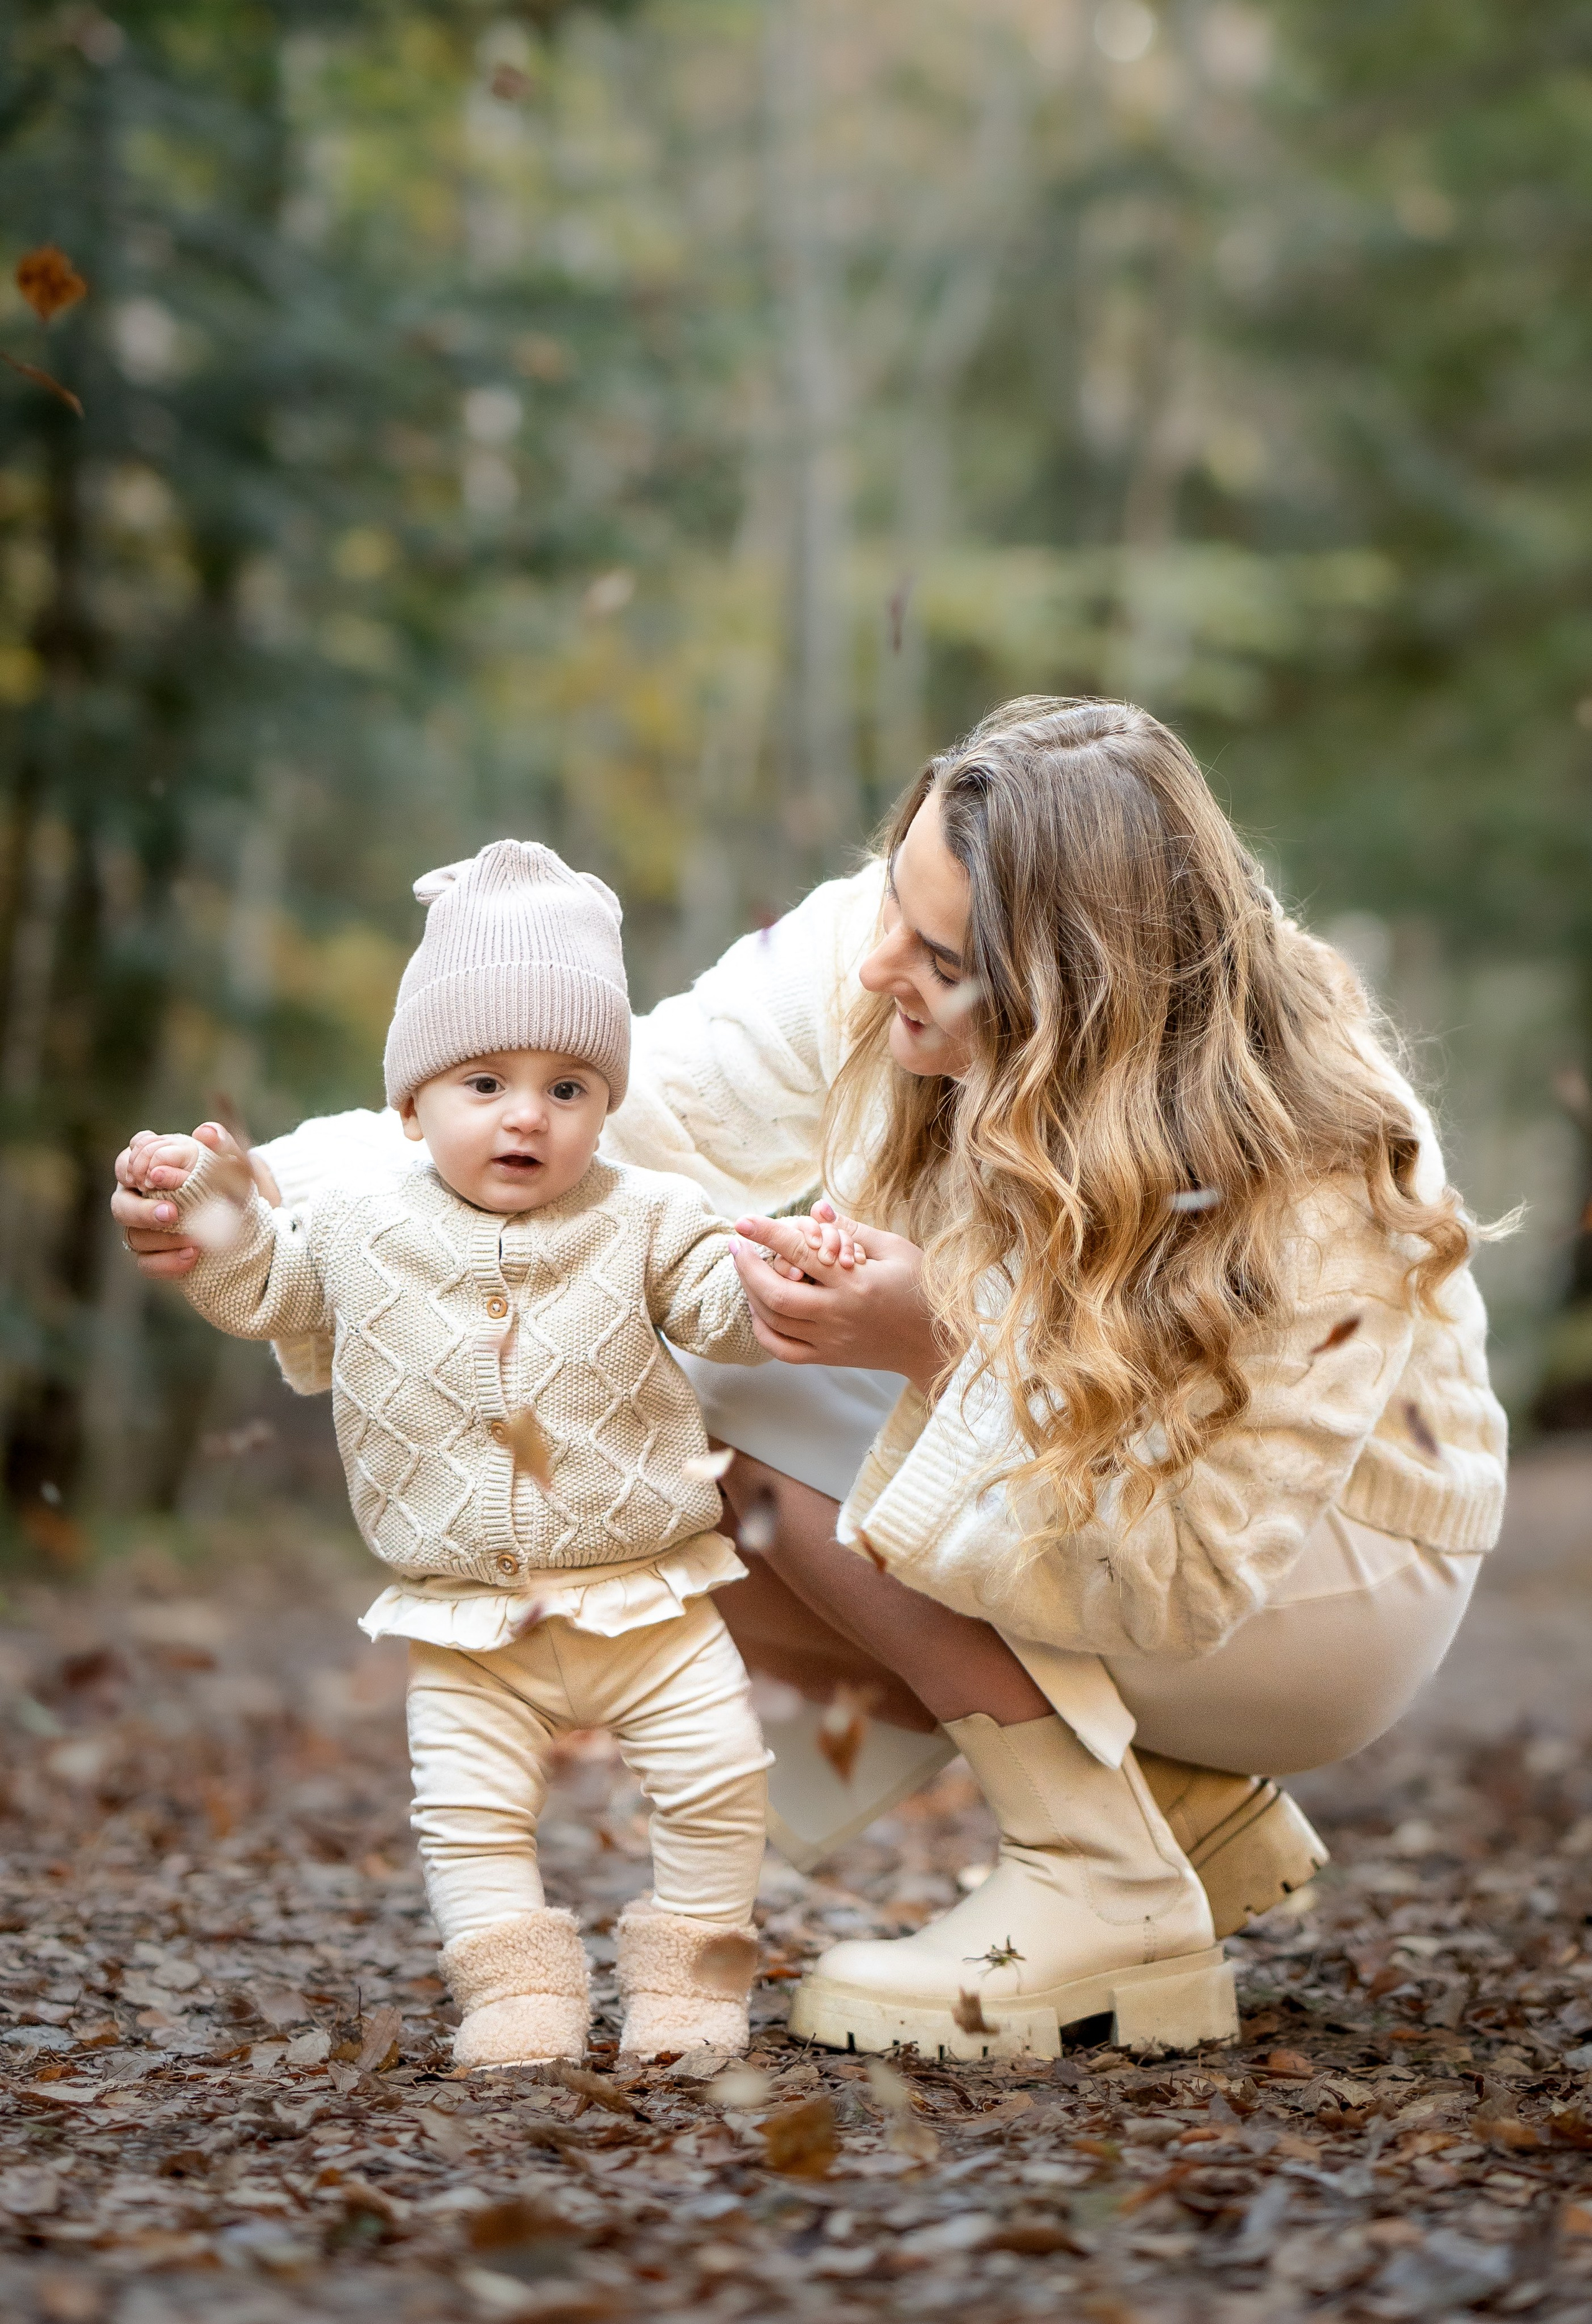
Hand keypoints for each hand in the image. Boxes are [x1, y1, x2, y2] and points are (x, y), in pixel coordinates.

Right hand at [112, 1122, 280, 1278]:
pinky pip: (147, 1263)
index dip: (131, 1168)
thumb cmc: (234, 1181)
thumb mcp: (234, 1161)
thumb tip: (207, 1132)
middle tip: (171, 1214)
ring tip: (195, 1239)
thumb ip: (222, 1144)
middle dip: (143, 1211)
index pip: (126, 1162)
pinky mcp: (155, 1255)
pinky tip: (193, 1257)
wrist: (251, 1218)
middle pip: (120, 1204)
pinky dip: (168, 1262)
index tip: (150, 1175)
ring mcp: (144, 1228)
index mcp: (150, 1167)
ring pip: (133, 1236)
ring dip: (162, 1239)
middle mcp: (140, 1197)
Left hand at [730, 1201, 950, 1392]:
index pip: (801, 1254)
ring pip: (774, 1321)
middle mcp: (839, 1315)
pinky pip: (782, 1350)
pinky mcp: (828, 1357)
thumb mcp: (895, 1250)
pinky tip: (756, 1308)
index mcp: (856, 1283)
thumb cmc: (921, 1289)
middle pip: (776, 1293)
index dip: (769, 1234)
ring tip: (745, 1270)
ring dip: (751, 1293)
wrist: (934, 1344)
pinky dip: (762, 1329)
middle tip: (738, 1246)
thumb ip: (854, 1230)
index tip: (745, 1221)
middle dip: (748, 1267)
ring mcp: (830, 1340)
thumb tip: (816, 1210)